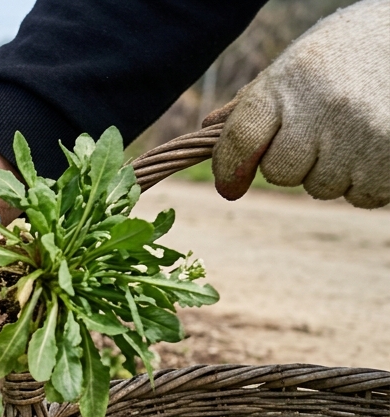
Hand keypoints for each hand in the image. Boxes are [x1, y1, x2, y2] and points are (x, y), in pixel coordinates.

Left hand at [212, 0, 389, 208]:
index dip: (229, 169)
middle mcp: (323, 109)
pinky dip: (363, 181)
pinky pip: (360, 196)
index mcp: (289, 82)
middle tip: (319, 133)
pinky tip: (373, 146)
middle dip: (292, 162)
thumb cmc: (347, 53)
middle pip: (280, 172)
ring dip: (331, 171)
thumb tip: (210, 130)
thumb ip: (255, 102)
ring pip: (320, 187)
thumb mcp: (297, 65)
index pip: (241, 140)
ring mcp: (361, 136)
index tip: (230, 186)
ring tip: (353, 132)